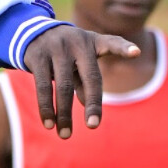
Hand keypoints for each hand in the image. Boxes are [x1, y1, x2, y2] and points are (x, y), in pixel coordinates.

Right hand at [22, 26, 138, 138]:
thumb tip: (89, 106)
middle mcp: (77, 42)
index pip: (112, 43)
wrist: (32, 32)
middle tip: (93, 126)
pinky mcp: (38, 57)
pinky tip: (49, 124)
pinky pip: (43, 87)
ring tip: (65, 135)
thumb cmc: (65, 53)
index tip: (136, 53)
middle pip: (90, 77)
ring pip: (63, 87)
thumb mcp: (79, 62)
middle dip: (93, 103)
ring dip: (64, 114)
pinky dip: (46, 108)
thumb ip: (86, 81)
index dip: (124, 48)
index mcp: (93, 42)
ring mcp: (56, 48)